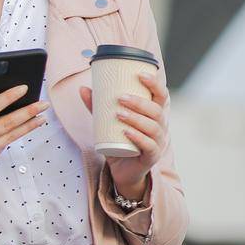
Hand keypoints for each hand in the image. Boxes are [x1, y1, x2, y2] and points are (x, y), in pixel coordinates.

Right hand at [0, 84, 49, 191]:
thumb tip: (4, 107)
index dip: (8, 96)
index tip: (24, 88)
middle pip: (7, 123)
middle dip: (28, 112)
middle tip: (43, 103)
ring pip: (10, 136)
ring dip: (29, 125)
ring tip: (42, 117)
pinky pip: (2, 146)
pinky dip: (11, 136)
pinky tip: (21, 130)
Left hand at [78, 71, 168, 200]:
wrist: (123, 170)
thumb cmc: (119, 142)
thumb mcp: (106, 124)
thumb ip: (97, 107)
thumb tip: (83, 88)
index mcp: (153, 115)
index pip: (160, 96)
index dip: (154, 84)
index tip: (140, 74)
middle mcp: (159, 127)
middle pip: (156, 111)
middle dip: (139, 103)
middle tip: (120, 98)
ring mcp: (157, 142)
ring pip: (153, 128)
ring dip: (136, 119)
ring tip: (119, 113)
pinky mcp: (151, 157)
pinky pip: (149, 146)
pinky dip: (138, 138)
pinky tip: (126, 132)